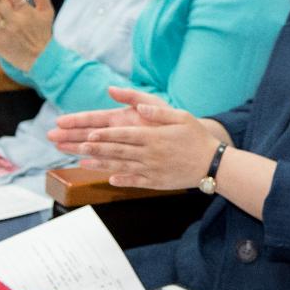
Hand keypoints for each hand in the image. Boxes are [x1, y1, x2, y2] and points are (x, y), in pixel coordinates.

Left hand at [48, 88, 220, 189]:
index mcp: (154, 137)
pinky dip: (121, 180)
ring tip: (83, 162)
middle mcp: (150, 154)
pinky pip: (135, 181)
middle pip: (118, 151)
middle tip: (77, 146)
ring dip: (101, 164)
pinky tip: (109, 179)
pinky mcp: (156, 182)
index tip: (89, 133)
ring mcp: (152, 170)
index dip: (105, 135)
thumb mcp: (181, 117)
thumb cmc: (197, 137)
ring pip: (121, 166)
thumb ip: (158, 112)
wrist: (212, 164)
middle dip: (96, 148)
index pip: (124, 135)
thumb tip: (140, 108)